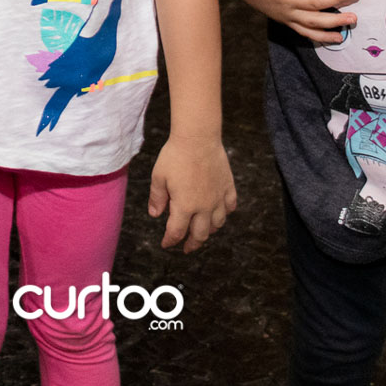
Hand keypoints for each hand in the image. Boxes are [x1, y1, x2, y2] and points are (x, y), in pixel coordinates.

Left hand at [147, 135, 236, 253]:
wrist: (198, 137)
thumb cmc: (175, 155)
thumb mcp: (158, 177)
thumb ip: (157, 198)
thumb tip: (155, 215)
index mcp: (185, 206)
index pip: (177, 232)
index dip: (170, 241)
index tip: (166, 244)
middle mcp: (204, 206)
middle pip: (200, 234)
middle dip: (192, 244)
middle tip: (186, 247)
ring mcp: (218, 197)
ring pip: (217, 224)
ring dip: (209, 230)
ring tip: (203, 231)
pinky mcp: (228, 186)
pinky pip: (230, 206)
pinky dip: (225, 213)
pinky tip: (220, 212)